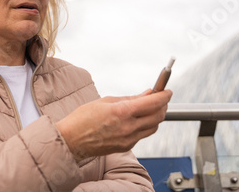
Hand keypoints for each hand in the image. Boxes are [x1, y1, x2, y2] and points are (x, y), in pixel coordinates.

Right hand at [55, 89, 171, 161]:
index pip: (153, 103)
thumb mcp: (106, 101)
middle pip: (158, 116)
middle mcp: (128, 127)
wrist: (71, 140)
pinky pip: (142, 135)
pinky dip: (145, 125)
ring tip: (149, 107)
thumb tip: (147, 94)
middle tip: (159, 98)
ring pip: (153, 127)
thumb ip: (130, 98)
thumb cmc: (83, 118)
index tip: (167, 91)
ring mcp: (128, 139)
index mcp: (122, 112)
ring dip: (156, 116)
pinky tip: (137, 119)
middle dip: (162, 105)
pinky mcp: (126, 147)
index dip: (164, 96)